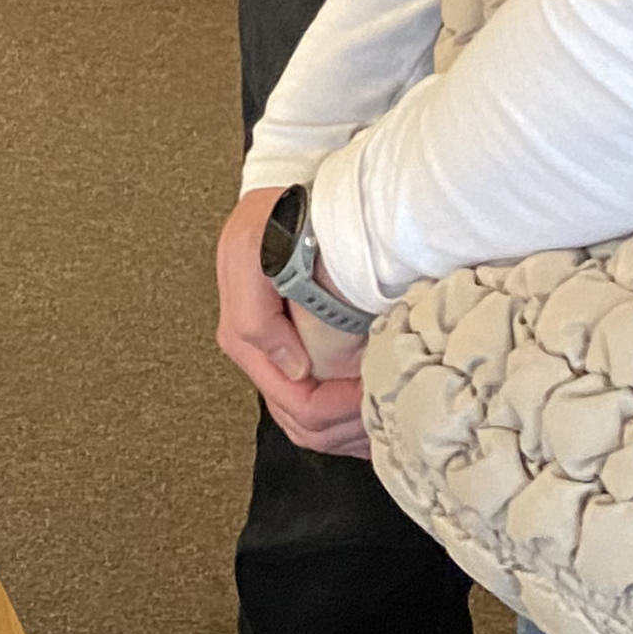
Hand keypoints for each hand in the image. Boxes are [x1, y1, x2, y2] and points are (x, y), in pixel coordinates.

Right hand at [218, 186, 370, 456]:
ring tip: (384, 416)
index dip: (339, 407)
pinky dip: (347, 421)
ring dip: (349, 430)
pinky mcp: (296, 353)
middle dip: (347, 427)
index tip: (374, 390)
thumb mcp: (251, 253)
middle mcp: (260, 355)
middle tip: (387, 410)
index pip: (296, 402)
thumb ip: (256, 316)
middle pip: (304, 424)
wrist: (283, 203)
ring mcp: (279, 358)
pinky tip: (371, 416)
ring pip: (312, 426)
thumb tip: (294, 368)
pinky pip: (318, 408)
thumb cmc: (272, 221)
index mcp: (245, 339)